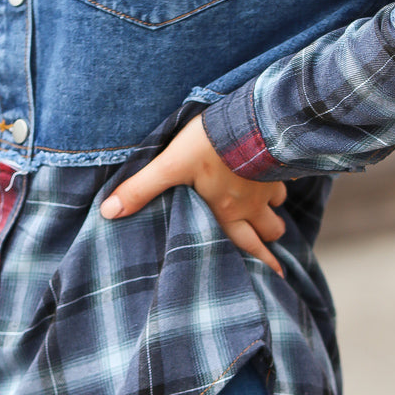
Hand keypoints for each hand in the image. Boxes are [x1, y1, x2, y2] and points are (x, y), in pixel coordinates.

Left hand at [99, 114, 287, 275]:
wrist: (249, 118)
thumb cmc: (209, 145)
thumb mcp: (169, 165)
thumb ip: (141, 188)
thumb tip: (108, 212)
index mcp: (226, 211)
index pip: (245, 245)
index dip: (260, 262)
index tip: (274, 276)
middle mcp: (251, 203)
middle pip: (268, 231)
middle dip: (269, 242)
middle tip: (274, 256)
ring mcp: (268, 183)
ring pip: (277, 206)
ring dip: (273, 212)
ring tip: (271, 215)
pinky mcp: (278, 161)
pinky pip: (286, 178)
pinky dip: (282, 181)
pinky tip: (278, 175)